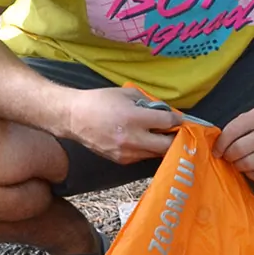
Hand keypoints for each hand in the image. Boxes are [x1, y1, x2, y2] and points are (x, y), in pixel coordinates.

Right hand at [64, 86, 180, 162]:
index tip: (179, 119)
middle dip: (175, 138)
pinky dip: (148, 150)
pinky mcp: (121, 160)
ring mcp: (127, 152)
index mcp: (134, 118)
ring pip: (156, 154)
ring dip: (162, 146)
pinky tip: (146, 141)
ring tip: (163, 137)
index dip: (176, 120)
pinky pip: (143, 157)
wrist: (74, 118)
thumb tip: (163, 110)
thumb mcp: (127, 94)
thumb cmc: (100, 101)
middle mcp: (133, 138)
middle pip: (167, 145)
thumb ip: (148, 103)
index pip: (167, 122)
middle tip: (177, 132)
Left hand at [216, 104, 253, 182]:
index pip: (232, 132)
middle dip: (228, 155)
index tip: (216, 150)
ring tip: (240, 160)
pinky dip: (250, 173)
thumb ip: (238, 126)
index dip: (220, 144)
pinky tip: (252, 166)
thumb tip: (217, 145)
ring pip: (246, 165)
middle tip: (228, 156)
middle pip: (238, 150)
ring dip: (238, 165)